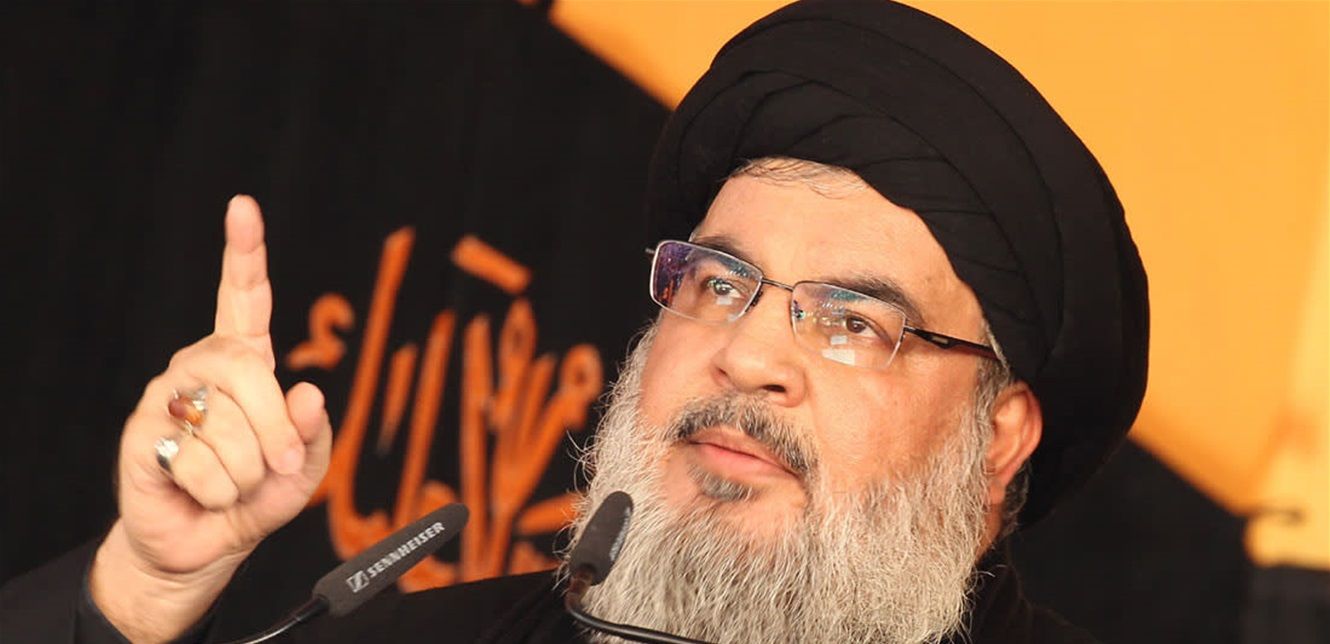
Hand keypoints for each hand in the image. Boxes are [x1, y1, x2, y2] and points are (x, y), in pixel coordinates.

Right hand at [89, 196, 331, 642]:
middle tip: (280, 466)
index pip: (244, 297)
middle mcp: (203, 368)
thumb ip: (315, 432)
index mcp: (244, 360)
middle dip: (276, 430)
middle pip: (248, 372)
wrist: (204, 545)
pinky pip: (201, 462)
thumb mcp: (304, 468)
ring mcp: (169, 398)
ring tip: (232, 483)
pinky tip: (201, 492)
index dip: (244, 253)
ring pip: (228, 428)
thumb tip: (308, 391)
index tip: (243, 208)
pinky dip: (217, 492)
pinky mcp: (143, 435)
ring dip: (247, 472)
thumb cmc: (256, 495)